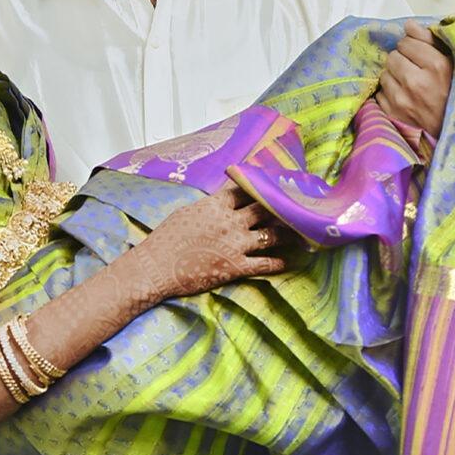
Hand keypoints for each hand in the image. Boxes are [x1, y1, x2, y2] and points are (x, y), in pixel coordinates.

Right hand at [135, 185, 289, 299]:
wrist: (156, 267)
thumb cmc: (165, 239)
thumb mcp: (186, 213)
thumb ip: (208, 207)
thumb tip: (220, 203)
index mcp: (216, 206)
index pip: (245, 190)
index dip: (260, 188)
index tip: (272, 187)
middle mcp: (230, 222)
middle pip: (263, 209)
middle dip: (279, 207)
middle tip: (294, 206)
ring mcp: (235, 245)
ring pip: (270, 234)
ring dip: (286, 233)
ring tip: (297, 232)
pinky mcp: (236, 267)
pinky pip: (265, 263)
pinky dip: (278, 262)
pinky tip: (288, 260)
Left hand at [375, 20, 451, 150]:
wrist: (451, 132)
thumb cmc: (453, 94)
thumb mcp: (451, 64)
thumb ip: (430, 41)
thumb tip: (408, 25)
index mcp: (436, 66)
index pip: (406, 41)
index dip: (412, 47)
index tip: (420, 56)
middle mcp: (416, 82)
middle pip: (392, 56)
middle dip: (401, 60)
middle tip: (414, 70)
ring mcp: (401, 100)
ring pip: (384, 73)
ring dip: (393, 76)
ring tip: (408, 85)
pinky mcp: (391, 114)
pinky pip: (380, 93)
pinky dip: (389, 93)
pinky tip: (403, 98)